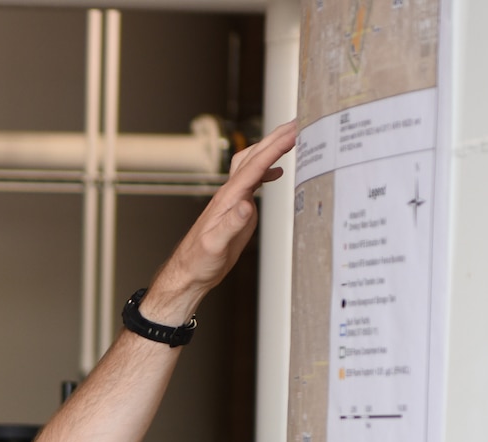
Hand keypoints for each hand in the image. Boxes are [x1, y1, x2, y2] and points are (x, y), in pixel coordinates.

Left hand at [142, 119, 298, 322]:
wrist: (189, 272)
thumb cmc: (198, 261)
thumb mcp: (215, 245)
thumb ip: (231, 224)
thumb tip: (246, 204)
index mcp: (227, 199)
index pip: (254, 166)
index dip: (274, 148)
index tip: (293, 132)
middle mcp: (230, 194)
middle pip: (253, 156)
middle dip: (275, 138)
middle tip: (297, 122)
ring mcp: (233, 200)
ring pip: (251, 164)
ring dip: (270, 149)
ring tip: (291, 137)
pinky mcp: (237, 209)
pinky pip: (253, 181)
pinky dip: (267, 170)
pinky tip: (277, 172)